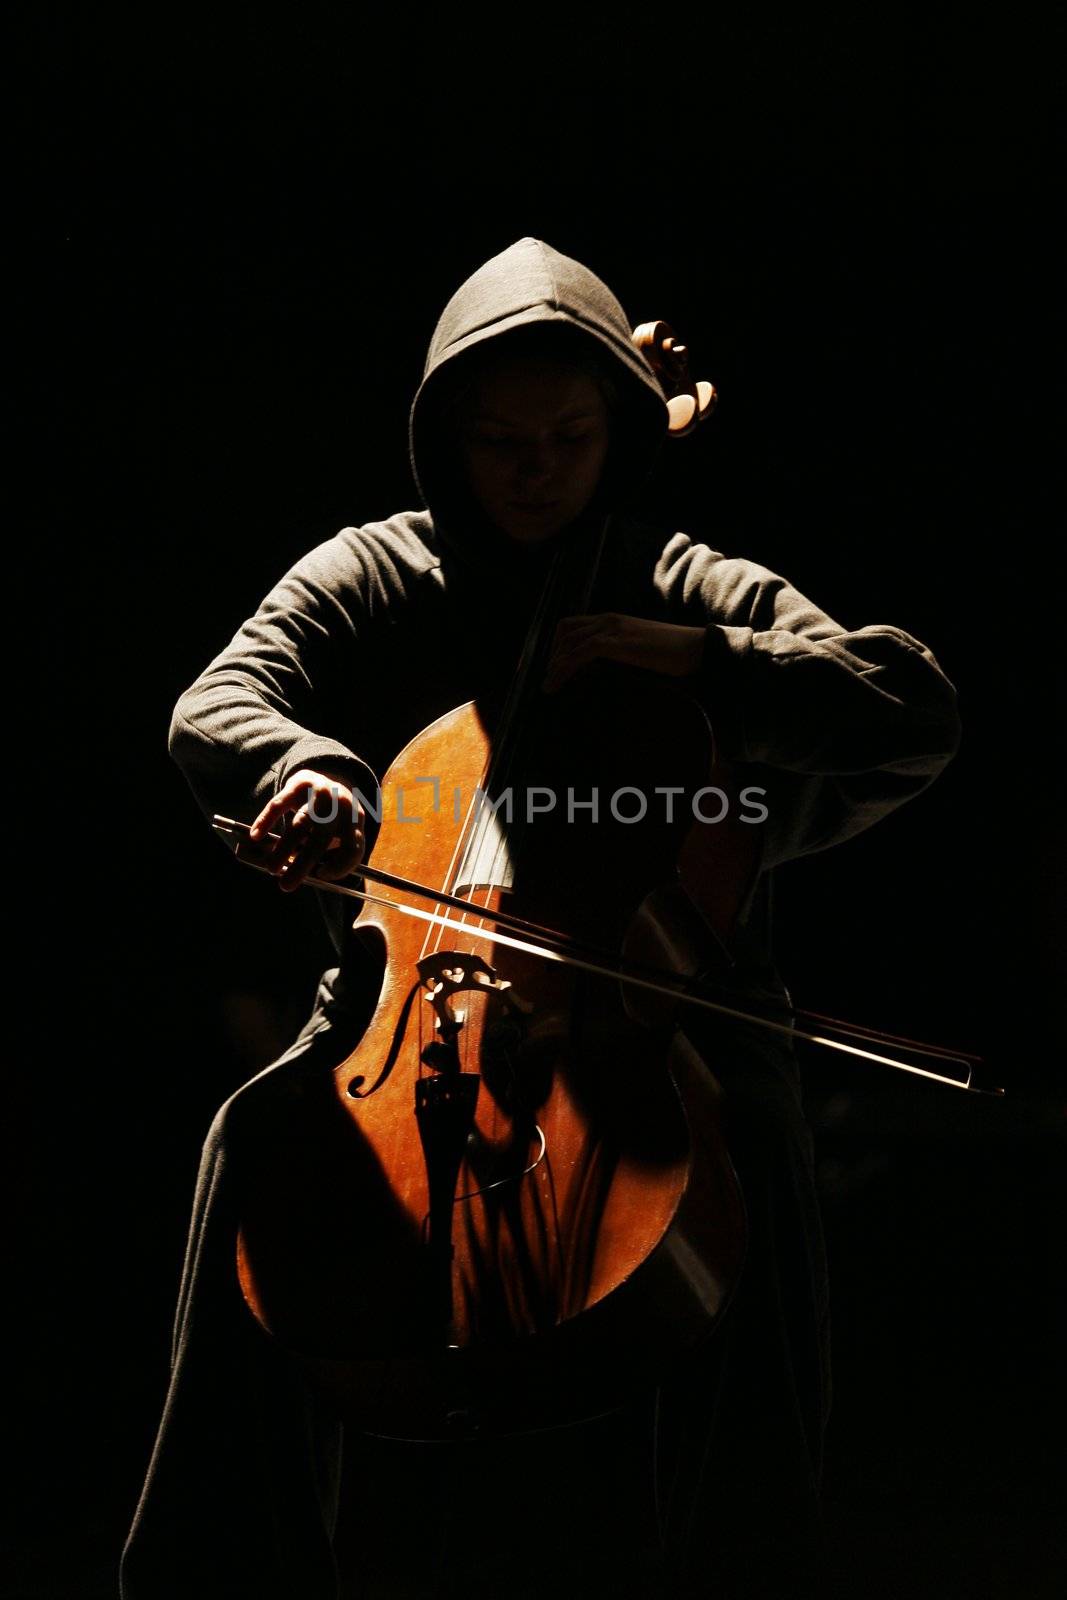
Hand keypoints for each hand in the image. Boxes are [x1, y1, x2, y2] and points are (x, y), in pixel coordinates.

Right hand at [244, 769, 365, 892]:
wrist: (330, 774)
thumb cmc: (333, 816)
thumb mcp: (340, 831)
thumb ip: (327, 853)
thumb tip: (300, 875)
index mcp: (356, 821)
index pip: (353, 848)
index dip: (340, 866)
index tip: (320, 875)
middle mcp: (341, 807)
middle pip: (321, 839)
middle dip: (303, 865)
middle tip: (286, 885)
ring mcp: (321, 792)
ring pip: (301, 823)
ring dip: (284, 848)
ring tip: (271, 867)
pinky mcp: (300, 783)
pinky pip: (280, 803)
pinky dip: (266, 820)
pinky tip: (256, 835)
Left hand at [543, 614, 706, 692]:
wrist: (696, 649)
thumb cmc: (674, 654)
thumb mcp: (640, 650)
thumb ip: (621, 654)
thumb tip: (604, 673)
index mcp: (613, 619)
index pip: (573, 626)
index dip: (559, 645)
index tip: (553, 668)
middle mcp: (608, 619)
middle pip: (566, 631)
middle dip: (552, 655)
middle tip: (548, 679)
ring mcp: (612, 629)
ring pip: (569, 643)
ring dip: (554, 666)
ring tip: (548, 687)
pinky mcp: (617, 643)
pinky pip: (580, 654)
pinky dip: (563, 670)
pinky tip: (556, 685)